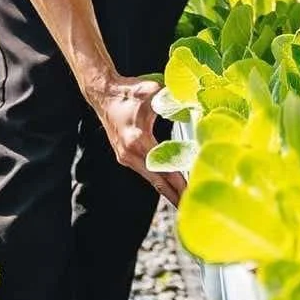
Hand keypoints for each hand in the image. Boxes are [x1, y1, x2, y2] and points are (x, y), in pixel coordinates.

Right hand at [89, 76, 185, 206]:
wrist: (103, 94)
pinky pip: (145, 172)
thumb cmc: (128, 92)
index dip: (179, 183)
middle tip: (191, 207)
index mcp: (138, 140)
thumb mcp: (153, 91)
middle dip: (175, 196)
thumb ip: (173, 99)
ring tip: (183, 201)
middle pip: (157, 182)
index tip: (191, 193)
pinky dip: (158, 180)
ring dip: (167, 190)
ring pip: (150, 179)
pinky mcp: (124, 156)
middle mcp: (130, 153)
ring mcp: (125, 157)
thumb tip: (195, 102)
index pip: (163, 168)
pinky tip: (169, 186)